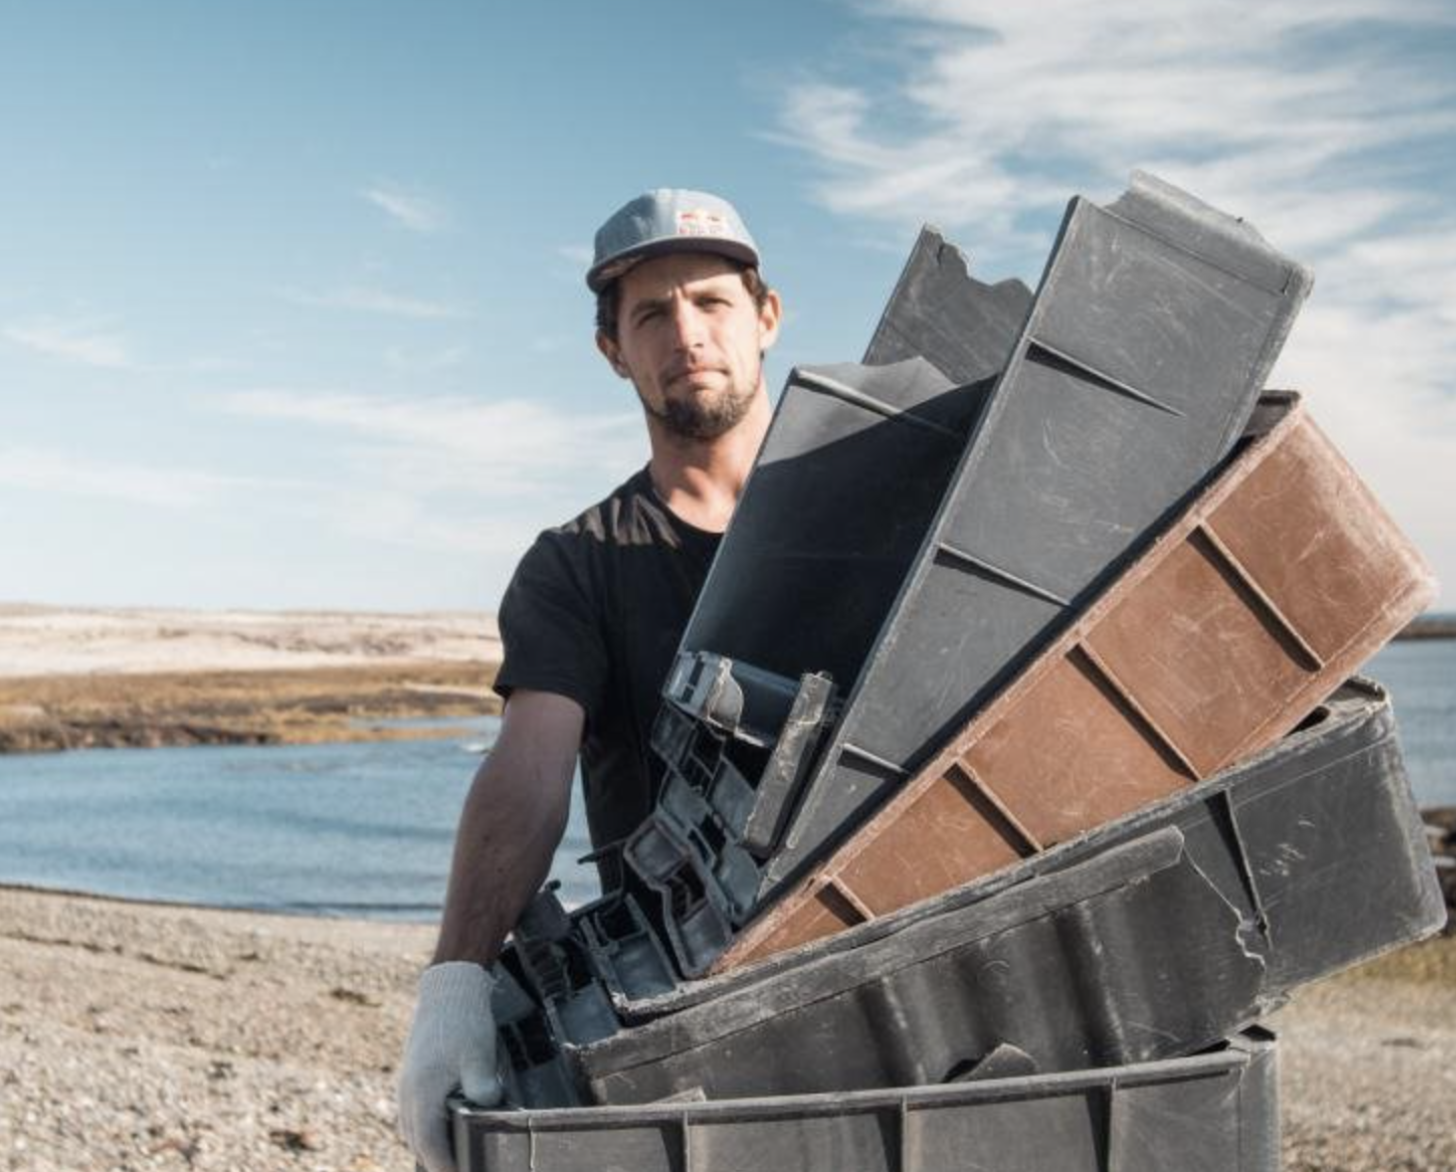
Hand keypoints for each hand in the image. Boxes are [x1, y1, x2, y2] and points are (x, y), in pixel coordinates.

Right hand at [397, 962, 501, 1171]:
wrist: (448, 989)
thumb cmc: (464, 1021)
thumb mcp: (478, 1055)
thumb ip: (481, 1087)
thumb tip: (488, 1111)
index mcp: (423, 1093)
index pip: (429, 1144)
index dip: (445, 1165)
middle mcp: (408, 1093)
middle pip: (416, 1141)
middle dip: (435, 1160)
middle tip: (459, 1167)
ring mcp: (406, 1085)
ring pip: (411, 1129)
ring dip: (428, 1144)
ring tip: (454, 1154)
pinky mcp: (411, 1076)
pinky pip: (412, 1113)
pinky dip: (424, 1127)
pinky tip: (444, 1126)